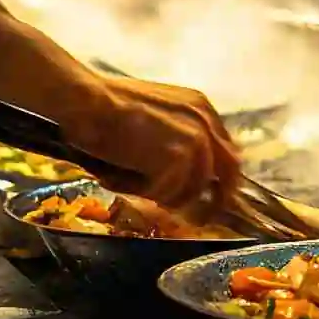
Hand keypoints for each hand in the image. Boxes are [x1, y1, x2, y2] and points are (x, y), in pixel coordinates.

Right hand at [63, 77, 240, 211]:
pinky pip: (171, 194)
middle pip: (228, 171)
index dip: (216, 175)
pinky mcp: (179, 160)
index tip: (209, 192)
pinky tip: (133, 186)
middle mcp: (206, 122)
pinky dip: (151, 196)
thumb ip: (175, 136)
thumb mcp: (155, 113)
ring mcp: (196, 142)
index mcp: (202, 107)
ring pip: (195, 188)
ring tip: (146, 193)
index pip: (224, 149)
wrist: (90, 103)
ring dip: (173, 198)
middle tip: (202, 216)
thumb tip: (181, 171)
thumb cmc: (107, 106)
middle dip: (217, 197)